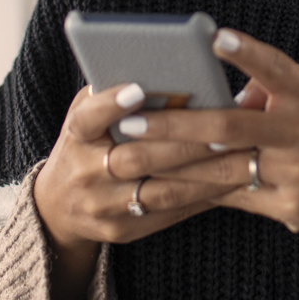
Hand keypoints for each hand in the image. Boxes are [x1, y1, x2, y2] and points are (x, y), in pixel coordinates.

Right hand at [33, 81, 241, 299]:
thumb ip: (116, 93)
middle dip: (184, 143)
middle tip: (225, 125)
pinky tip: (231, 179)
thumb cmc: (87, 140)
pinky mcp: (123, 230)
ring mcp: (103, 207)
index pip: (88, 118)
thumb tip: (168, 69)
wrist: (58, 205)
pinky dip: (202, 195)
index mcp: (76, 136)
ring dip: (205, 173)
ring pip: (161, 191)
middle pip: (137, 159)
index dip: (112, 105)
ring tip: (240, 153)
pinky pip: (170, 214)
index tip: (139, 89)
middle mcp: (85, 174)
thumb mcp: (88, 112)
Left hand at [124, 29, 298, 268]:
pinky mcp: (287, 208)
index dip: (246, 52)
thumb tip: (218, 88)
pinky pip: (230, 197)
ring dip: (168, 166)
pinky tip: (156, 192)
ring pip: (220, 169)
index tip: (216, 37)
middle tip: (130, 120)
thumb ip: (272, 88)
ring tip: (127, 160)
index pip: (274, 67)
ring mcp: (294, 173)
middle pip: (228, 127)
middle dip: (174, 125)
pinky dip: (191, 194)